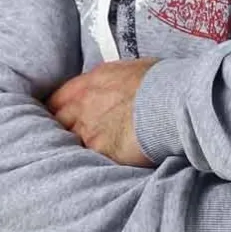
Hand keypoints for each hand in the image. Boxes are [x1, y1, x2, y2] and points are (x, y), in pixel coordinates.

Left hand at [45, 58, 159, 166]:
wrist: (173, 102)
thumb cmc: (161, 82)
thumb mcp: (131, 69)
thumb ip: (112, 80)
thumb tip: (113, 87)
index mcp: (90, 83)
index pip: (56, 100)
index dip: (58, 110)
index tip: (61, 117)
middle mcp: (83, 106)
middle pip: (58, 123)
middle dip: (64, 130)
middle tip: (78, 136)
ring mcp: (90, 130)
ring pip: (74, 144)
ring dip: (82, 147)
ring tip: (97, 151)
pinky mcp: (103, 151)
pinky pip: (94, 160)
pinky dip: (99, 162)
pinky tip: (111, 160)